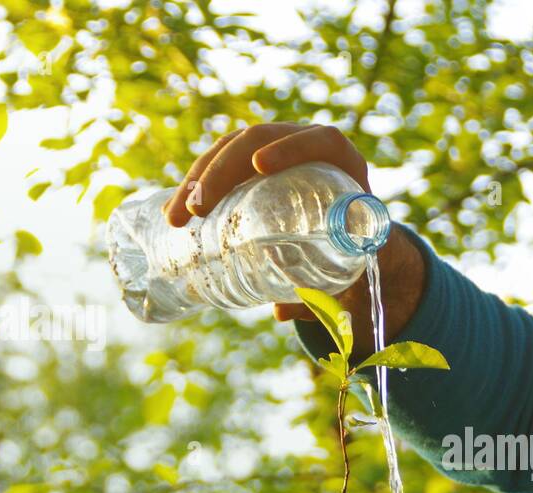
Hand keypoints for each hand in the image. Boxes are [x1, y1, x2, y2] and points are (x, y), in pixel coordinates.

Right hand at [163, 123, 422, 348]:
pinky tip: (176, 210)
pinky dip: (196, 185)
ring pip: (231, 150)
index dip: (291, 147)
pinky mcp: (252, 166)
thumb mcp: (351, 268)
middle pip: (260, 141)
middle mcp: (307, 149)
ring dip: (197, 179)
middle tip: (198, 209)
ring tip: (176, 217)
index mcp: (344, 164)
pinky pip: (220, 164)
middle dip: (221, 171)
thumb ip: (328, 288)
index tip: (261, 166)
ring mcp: (276, 152)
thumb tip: (282, 310)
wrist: (353, 243)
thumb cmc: (356, 253)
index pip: (321, 141)